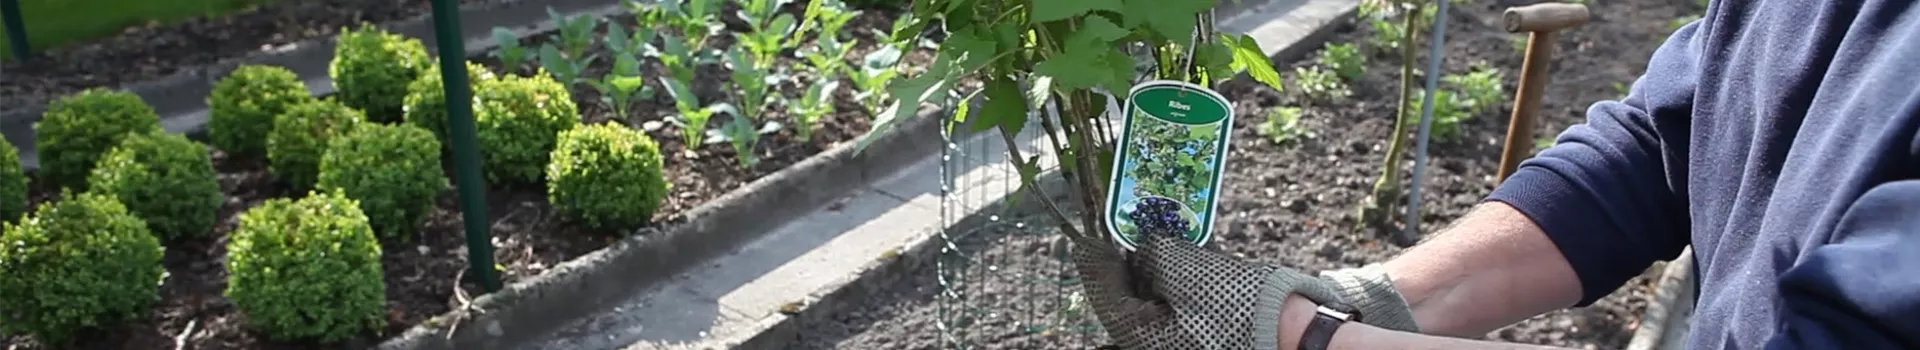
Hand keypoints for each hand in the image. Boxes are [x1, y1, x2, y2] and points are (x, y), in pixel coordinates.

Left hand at [1072, 233, 1341, 348]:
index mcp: (1141, 336)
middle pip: (1131, 296)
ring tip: (1155, 234)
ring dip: (1156, 266)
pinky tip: (1184, 252)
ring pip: (1156, 296)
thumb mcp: (1186, 271)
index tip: (1086, 240)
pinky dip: (1180, 276)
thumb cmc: (1238, 305)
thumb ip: (1153, 254)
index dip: (1096, 263)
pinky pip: (1181, 300)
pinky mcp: (1204, 328)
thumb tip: (1143, 247)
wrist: (1294, 333)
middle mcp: (1156, 341)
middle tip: (1124, 230)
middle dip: (1129, 262)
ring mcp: (1181, 337)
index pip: (1107, 295)